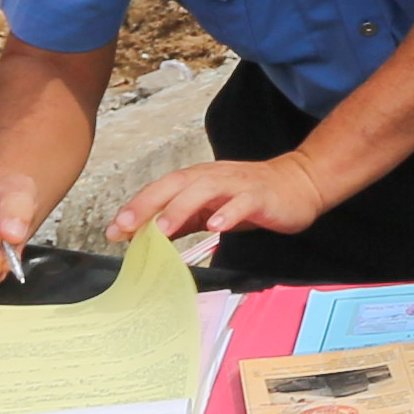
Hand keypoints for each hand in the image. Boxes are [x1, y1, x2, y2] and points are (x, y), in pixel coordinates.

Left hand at [122, 149, 339, 246]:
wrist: (300, 183)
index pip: (161, 190)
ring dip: (181, 208)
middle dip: (148, 204)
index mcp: (198, 180)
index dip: (136, 208)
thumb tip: (148, 236)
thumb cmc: (251, 198)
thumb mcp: (211, 210)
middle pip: (175, 184)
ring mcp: (237, 185)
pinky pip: (242, 202)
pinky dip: (228, 213)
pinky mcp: (261, 196)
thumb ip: (182, 221)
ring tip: (162, 229)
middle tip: (126, 226)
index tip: (113, 230)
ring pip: (204, 190)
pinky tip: (217, 227)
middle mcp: (213, 177)